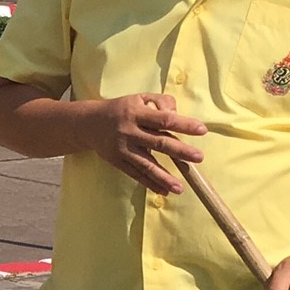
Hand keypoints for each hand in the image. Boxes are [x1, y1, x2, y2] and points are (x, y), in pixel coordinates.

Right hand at [82, 92, 207, 193]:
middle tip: (199, 157)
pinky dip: (149, 183)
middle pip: (158, 142)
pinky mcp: (117, 161)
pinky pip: (135, 174)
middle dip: (180, 151)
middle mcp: (129, 131)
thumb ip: (161, 102)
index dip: (183, 124)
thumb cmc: (121, 109)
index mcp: (136, 112)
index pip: (164, 119)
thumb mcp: (139, 98)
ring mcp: (123, 148)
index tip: (201, 130)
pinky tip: (163, 191)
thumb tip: (178, 115)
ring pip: (146, 164)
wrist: (88, 124)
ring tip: (180, 188)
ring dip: (164, 177)